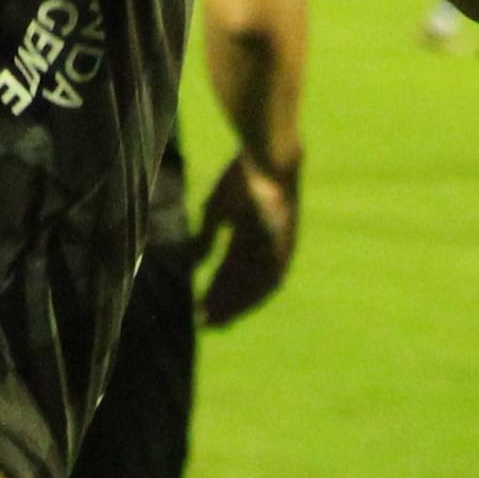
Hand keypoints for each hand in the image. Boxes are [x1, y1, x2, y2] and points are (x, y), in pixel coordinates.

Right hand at [193, 152, 300, 327]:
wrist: (268, 155)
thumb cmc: (242, 176)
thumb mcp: (217, 209)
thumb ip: (208, 237)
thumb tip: (195, 263)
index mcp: (254, 238)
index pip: (235, 272)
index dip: (220, 291)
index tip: (201, 308)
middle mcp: (269, 249)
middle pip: (245, 284)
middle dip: (225, 303)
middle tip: (206, 323)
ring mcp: (278, 249)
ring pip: (254, 287)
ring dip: (233, 305)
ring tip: (212, 319)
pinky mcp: (282, 247)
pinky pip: (264, 280)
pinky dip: (246, 295)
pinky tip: (228, 304)